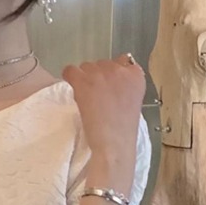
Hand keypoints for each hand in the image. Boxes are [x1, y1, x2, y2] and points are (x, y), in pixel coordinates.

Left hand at [62, 53, 145, 183]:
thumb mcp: (133, 102)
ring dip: (85, 78)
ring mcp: (101, 74)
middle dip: (98, 75)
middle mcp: (120, 70)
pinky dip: (69, 77)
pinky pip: (70, 70)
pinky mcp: (83, 82)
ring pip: (86, 67)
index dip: (114, 73)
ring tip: (87, 97)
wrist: (114, 143)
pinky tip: (74, 90)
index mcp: (136, 76)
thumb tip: (109, 82)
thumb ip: (125, 87)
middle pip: (103, 63)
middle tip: (97, 95)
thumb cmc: (124, 130)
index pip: (123, 61)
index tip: (110, 85)